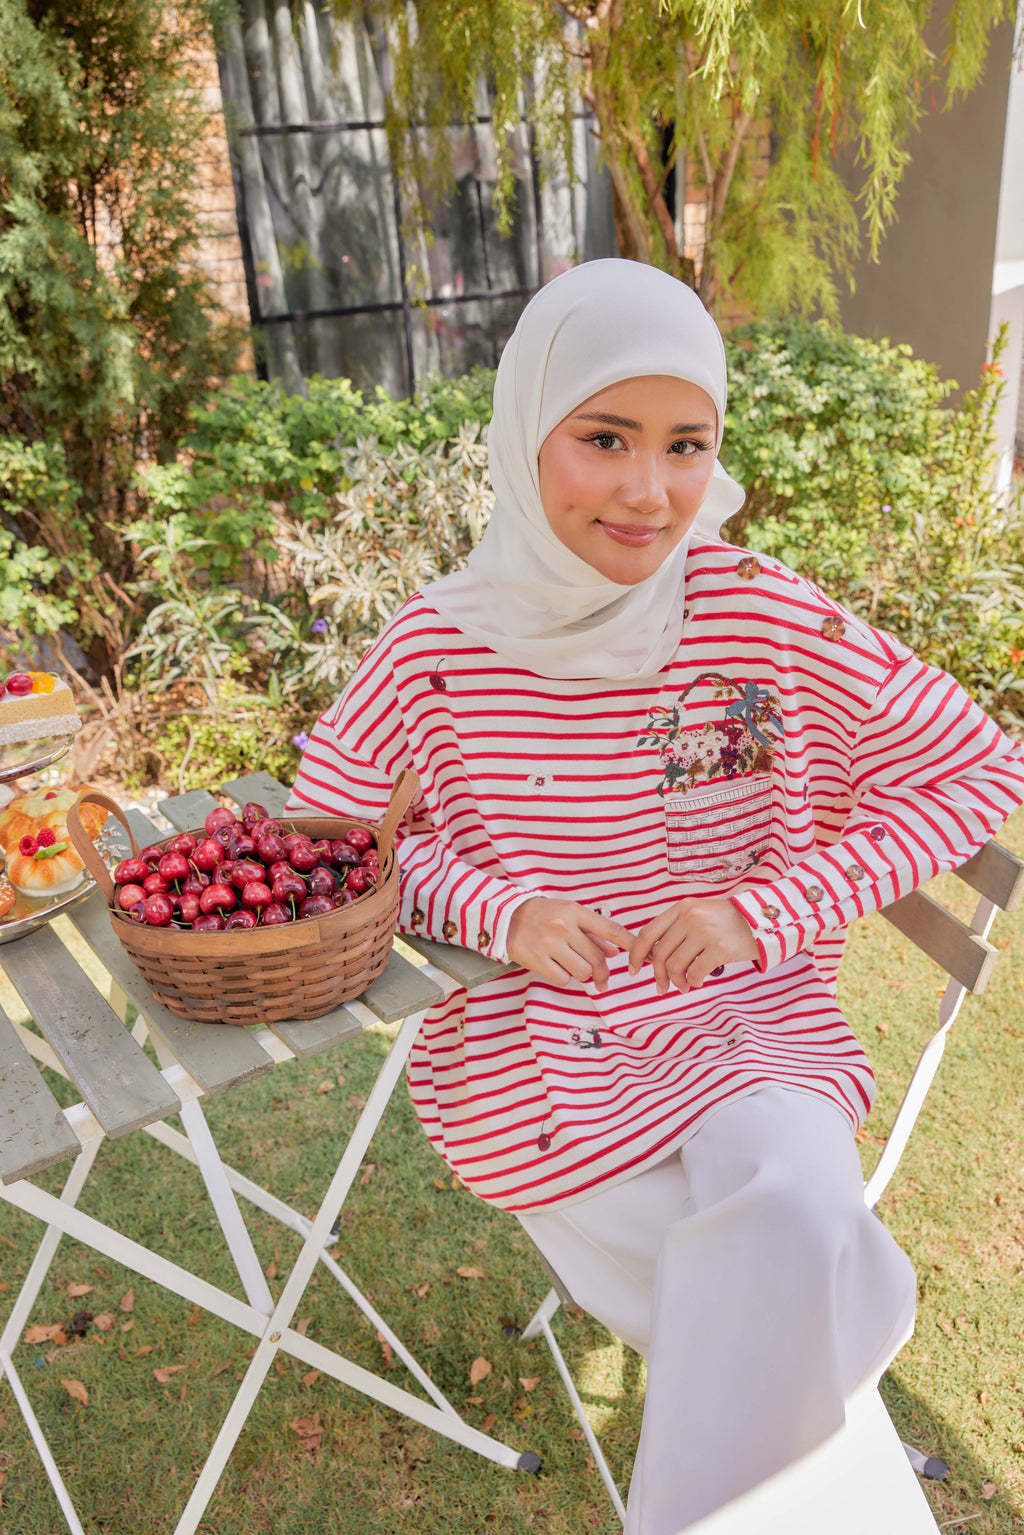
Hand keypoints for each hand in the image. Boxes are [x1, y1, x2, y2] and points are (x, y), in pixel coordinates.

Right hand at [506, 898, 633, 989]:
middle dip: (603, 973)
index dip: (629, 945)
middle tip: (603, 981)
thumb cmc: (542, 914)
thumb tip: (615, 953)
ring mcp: (549, 944)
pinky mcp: (537, 959)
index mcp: (575, 912)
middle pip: (597, 959)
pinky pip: (563, 979)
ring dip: (582, 975)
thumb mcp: (568, 914)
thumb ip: (592, 933)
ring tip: (573, 968)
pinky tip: (556, 968)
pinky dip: (564, 977)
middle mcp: (563, 927)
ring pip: (582, 971)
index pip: (610, 929)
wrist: (505, 916)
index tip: (640, 958)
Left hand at [628, 898, 757, 994]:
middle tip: (662, 988)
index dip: (636, 955)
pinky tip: (699, 981)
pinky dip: (693, 982)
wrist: (764, 920)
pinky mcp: (720, 947)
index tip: (634, 970)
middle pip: (660, 954)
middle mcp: (691, 917)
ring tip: (684, 985)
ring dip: (677, 981)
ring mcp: (705, 931)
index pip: (648, 933)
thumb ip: (677, 929)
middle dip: (658, 976)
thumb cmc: (729, 922)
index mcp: (682, 908)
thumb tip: (652, 957)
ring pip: (675, 966)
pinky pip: (695, 973)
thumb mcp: (700, 914)